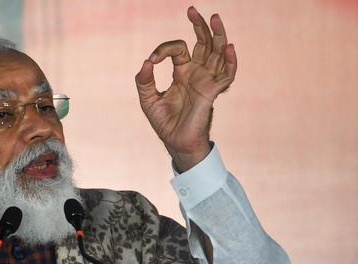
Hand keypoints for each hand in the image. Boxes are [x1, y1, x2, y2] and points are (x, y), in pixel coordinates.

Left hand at [135, 6, 236, 171]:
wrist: (174, 142)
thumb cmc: (164, 122)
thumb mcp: (147, 99)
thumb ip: (143, 81)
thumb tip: (145, 63)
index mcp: (182, 72)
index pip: (178, 49)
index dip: (164, 49)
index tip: (152, 60)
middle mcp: (197, 73)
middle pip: (203, 43)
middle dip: (199, 26)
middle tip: (192, 10)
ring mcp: (206, 81)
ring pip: (217, 52)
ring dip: (217, 35)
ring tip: (214, 18)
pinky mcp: (212, 92)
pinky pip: (226, 75)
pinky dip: (230, 61)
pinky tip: (228, 48)